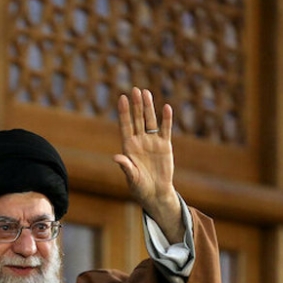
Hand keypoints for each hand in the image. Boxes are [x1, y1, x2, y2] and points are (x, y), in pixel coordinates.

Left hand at [114, 87, 183, 242]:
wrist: (155, 193)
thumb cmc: (140, 187)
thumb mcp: (131, 178)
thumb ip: (126, 167)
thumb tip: (116, 157)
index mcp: (128, 147)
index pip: (125, 126)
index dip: (124, 112)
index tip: (122, 98)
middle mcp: (140, 141)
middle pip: (137, 120)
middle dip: (136, 105)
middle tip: (135, 89)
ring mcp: (152, 142)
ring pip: (150, 121)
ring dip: (148, 108)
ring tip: (146, 93)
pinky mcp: (165, 146)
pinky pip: (165, 130)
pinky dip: (166, 119)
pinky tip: (166, 107)